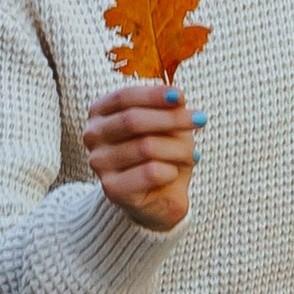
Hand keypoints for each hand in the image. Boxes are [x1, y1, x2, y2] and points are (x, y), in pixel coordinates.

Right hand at [84, 83, 197, 232]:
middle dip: (172, 118)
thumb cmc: (162, 154)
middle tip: (200, 120)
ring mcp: (98, 162)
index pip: (124, 97)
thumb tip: (177, 98)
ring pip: (145, 147)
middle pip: (132, 120)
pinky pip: (150, 172)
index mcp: (100, 113)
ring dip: (178, 150)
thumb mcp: (169, 126)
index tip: (180, 96)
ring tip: (192, 155)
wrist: (159, 198)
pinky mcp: (111, 188)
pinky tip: (173, 173)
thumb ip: (169, 109)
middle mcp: (93, 135)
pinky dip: (171, 171)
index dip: (153, 95)